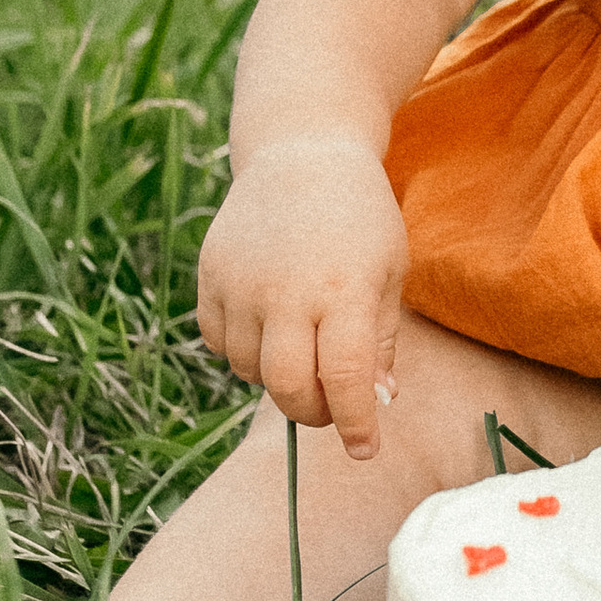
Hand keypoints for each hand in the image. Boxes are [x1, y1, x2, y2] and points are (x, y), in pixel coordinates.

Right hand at [195, 133, 408, 461]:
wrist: (301, 152)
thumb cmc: (360, 217)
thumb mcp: (390, 270)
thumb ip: (381, 340)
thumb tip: (377, 401)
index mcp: (344, 289)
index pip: (344, 379)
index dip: (355, 424)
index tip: (366, 448)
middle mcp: (286, 290)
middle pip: (287, 387)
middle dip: (312, 412)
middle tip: (330, 406)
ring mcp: (240, 283)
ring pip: (250, 370)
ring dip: (278, 379)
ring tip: (303, 348)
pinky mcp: (210, 276)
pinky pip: (219, 343)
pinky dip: (244, 352)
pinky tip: (269, 326)